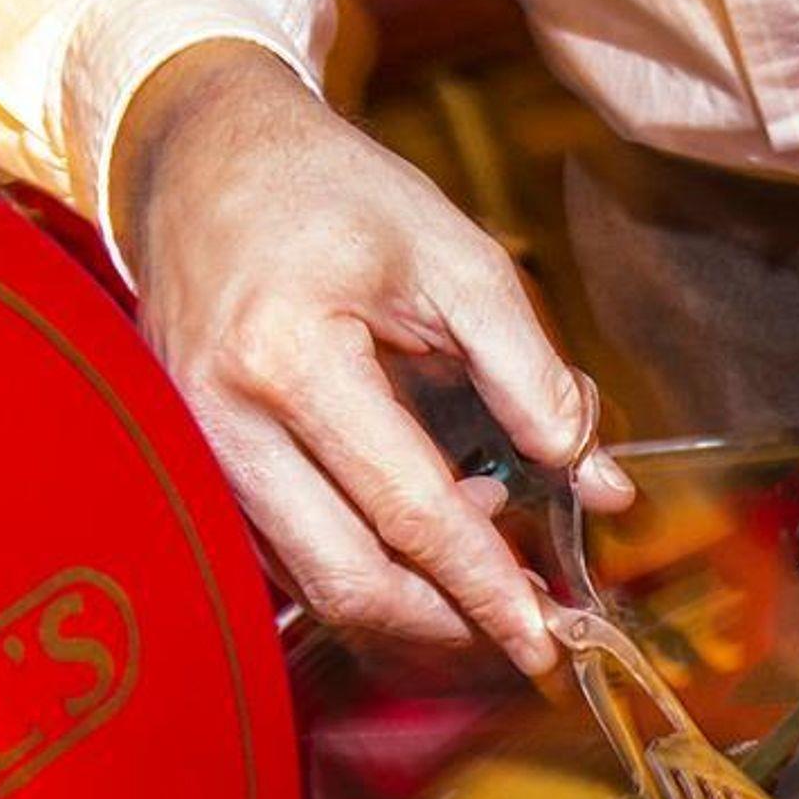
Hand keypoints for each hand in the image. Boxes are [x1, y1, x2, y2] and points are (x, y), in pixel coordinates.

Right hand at [110, 41, 634, 673]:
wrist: (200, 158)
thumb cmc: (332, 195)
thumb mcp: (457, 257)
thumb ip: (535, 374)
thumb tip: (598, 487)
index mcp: (289, 358)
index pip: (410, 512)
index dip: (486, 588)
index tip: (547, 640)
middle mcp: (225, 423)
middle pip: (349, 581)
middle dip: (449, 628)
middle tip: (529, 637)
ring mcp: (200, 456)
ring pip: (315, 587)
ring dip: (413, 610)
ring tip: (495, 586)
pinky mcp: (199, 471)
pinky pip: (289, 558)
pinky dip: (368, 574)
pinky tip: (432, 547)